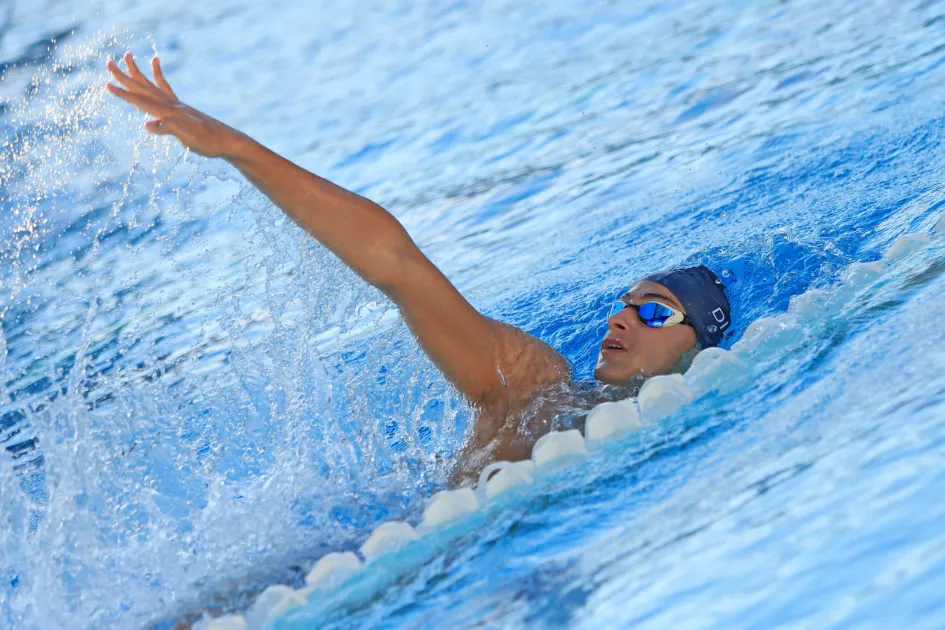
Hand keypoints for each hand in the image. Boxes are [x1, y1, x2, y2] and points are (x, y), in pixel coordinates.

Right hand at [106, 52, 244, 157]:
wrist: (229, 142)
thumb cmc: (210, 143)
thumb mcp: (188, 138)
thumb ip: (168, 129)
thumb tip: (146, 124)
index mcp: (170, 112)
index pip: (142, 101)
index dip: (124, 94)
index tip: (107, 84)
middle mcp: (172, 105)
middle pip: (144, 87)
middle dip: (125, 76)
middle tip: (108, 61)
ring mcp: (178, 106)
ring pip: (153, 85)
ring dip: (138, 72)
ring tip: (129, 56)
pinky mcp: (184, 110)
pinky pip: (166, 90)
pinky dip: (158, 78)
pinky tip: (156, 70)